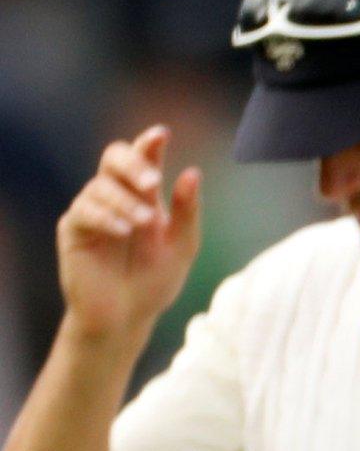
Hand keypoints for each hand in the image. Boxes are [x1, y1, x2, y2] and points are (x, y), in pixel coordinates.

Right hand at [57, 126, 202, 341]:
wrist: (127, 316)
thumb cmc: (154, 280)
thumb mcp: (182, 245)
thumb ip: (187, 211)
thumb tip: (193, 172)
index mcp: (144, 195)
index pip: (144, 158)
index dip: (149, 143)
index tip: (161, 134)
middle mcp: (116, 195)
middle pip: (113, 157)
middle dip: (133, 164)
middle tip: (152, 182)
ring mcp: (92, 210)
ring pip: (101, 186)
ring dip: (126, 201)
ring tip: (145, 223)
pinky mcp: (74, 230)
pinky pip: (84, 212)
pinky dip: (106, 217)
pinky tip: (123, 230)